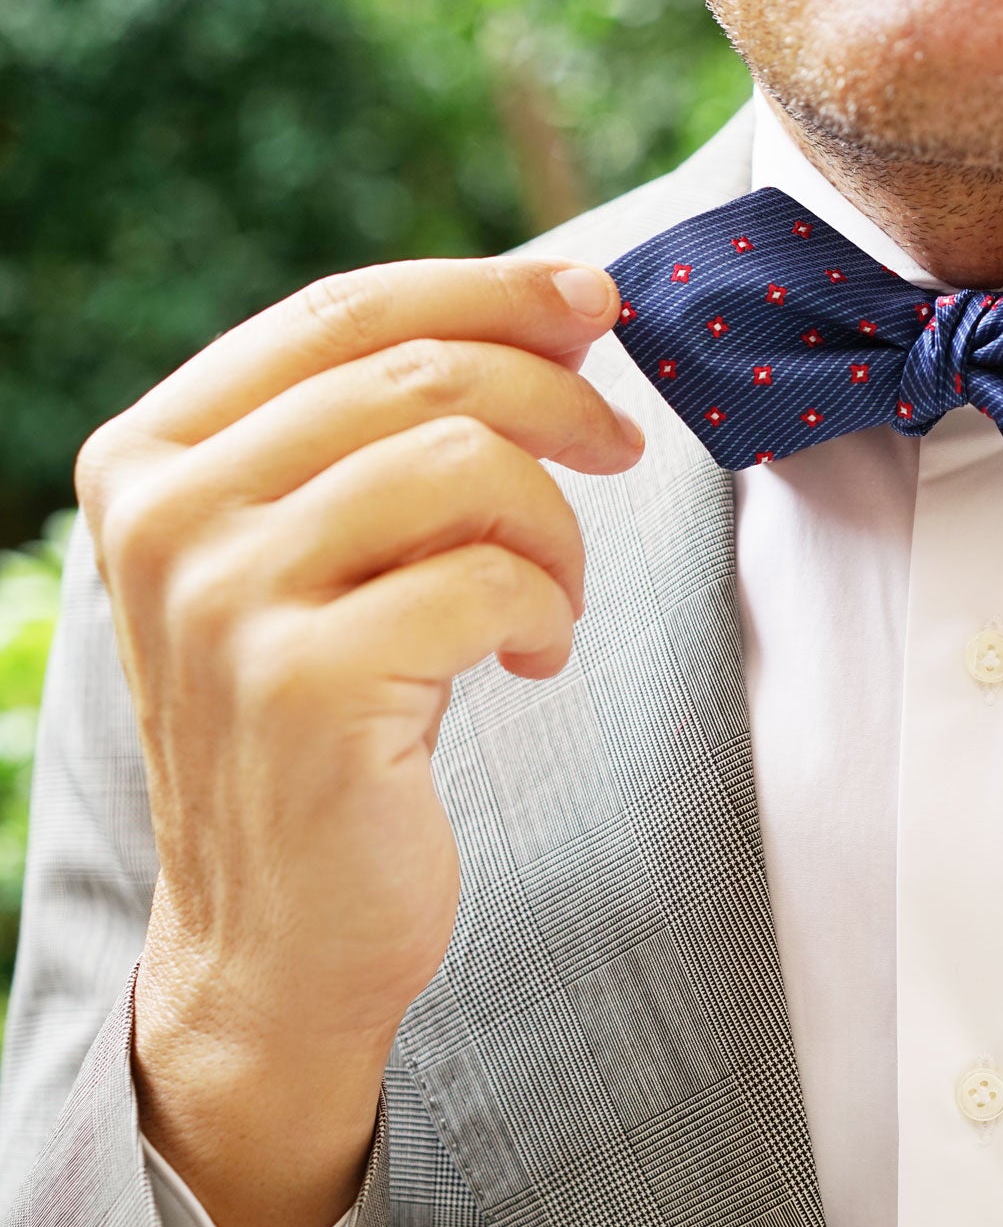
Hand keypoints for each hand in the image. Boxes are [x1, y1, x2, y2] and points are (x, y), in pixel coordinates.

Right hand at [74, 258, 641, 1226]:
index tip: (599, 304)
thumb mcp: (328, 558)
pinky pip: (489, 578)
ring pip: (463, 463)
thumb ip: (392, 437)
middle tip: (622, 451)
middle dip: (556, 397)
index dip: (490, 289)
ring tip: (558, 594)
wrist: (279, 938)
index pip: (342, 311)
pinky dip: (548, 606)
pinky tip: (535, 659)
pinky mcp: (305, 686)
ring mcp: (223, 600)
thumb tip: (561, 312)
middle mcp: (166, 513)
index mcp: (155, 454)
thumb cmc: (332, 726)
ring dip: (556, 524)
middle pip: (417, 372)